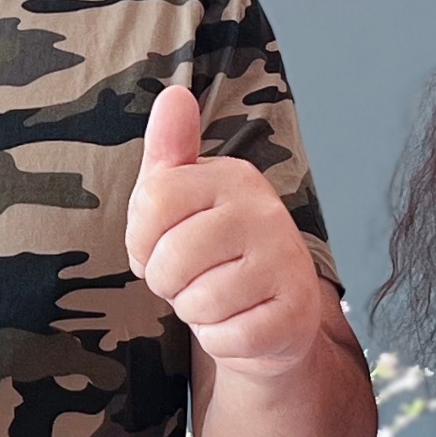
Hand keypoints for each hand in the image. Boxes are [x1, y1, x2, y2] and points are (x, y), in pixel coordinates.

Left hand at [128, 80, 334, 378]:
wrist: (269, 315)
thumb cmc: (212, 254)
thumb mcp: (181, 200)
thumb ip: (169, 151)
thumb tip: (174, 96)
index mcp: (233, 177)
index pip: (153, 200)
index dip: (140, 238)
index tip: (158, 245)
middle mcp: (265, 212)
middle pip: (171, 258)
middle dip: (167, 282)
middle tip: (191, 278)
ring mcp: (286, 262)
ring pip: (198, 301)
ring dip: (195, 312)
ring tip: (216, 298)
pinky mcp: (295, 314)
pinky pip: (226, 337)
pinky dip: (220, 340)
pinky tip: (238, 322)